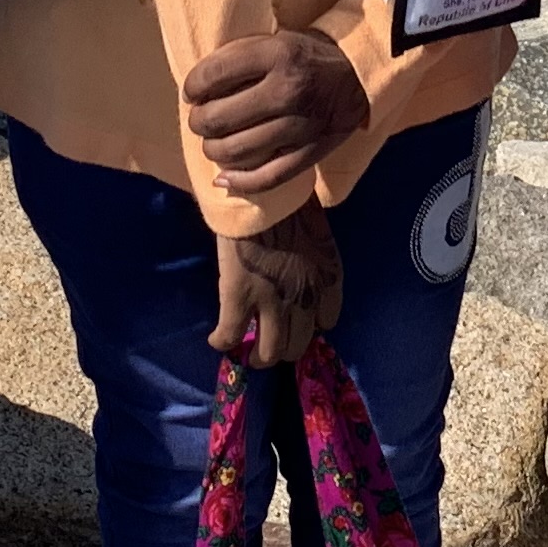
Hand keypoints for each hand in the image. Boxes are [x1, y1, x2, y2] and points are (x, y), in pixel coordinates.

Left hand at [182, 30, 372, 200]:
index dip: (192, 86)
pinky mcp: (311, 152)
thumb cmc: (306, 55)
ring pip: (236, 151)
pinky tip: (223, 178)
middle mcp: (288, 91)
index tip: (192, 92)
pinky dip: (239, 182)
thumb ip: (238, 56)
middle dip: (198, 121)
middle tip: (201, 118)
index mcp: (278, 55)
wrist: (359, 75)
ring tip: (214, 142)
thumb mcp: (275, 40)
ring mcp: (301, 126)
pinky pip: (267, 178)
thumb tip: (196, 88)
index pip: (214, 74)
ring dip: (213, 150)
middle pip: (218, 118)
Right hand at [212, 204, 344, 367]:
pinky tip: (218, 340)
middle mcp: (306, 296)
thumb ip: (312, 260)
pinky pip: (231, 335)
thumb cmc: (288, 199)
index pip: (327, 320)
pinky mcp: (239, 297)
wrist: (259, 189)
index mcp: (329, 277)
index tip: (298, 318)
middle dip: (285, 347)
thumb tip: (297, 273)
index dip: (310, 322)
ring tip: (248, 353)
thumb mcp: (316, 233)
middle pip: (299, 344)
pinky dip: (223, 342)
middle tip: (271, 341)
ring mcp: (272, 300)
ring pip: (269, 352)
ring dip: (259, 357)